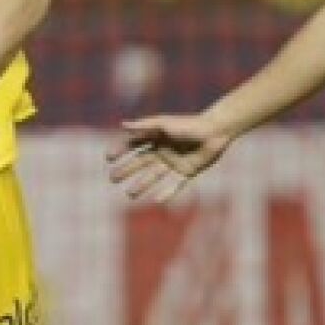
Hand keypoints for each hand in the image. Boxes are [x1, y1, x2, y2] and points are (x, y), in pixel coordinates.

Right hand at [105, 113, 229, 201]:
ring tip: (130, 195)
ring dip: (142, 185)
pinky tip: (157, 201)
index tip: (108, 158)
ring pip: (154, 176)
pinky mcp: (186, 171)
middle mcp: (162, 150)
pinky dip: (167, 192)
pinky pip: (174, 184)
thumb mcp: (165, 124)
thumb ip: (145, 126)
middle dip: (126, 170)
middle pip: (140, 162)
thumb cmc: (190, 124)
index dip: (120, 150)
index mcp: (155, 136)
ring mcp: (173, 162)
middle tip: (112, 179)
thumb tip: (122, 124)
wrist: (215, 132)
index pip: (133, 144)